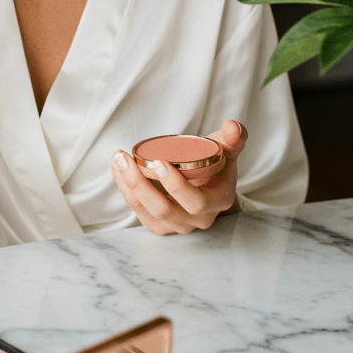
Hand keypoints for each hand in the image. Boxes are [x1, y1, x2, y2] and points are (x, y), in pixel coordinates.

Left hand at [111, 120, 248, 234]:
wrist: (210, 184)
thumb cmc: (218, 164)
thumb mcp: (229, 149)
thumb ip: (234, 137)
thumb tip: (232, 127)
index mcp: (218, 201)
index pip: (196, 202)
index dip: (176, 187)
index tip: (158, 162)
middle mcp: (198, 219)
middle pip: (165, 210)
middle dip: (141, 185)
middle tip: (125, 158)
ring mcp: (178, 225)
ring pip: (148, 212)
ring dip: (128, 186)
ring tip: (118, 160)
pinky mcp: (161, 225)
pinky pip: (139, 212)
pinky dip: (126, 191)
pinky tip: (119, 171)